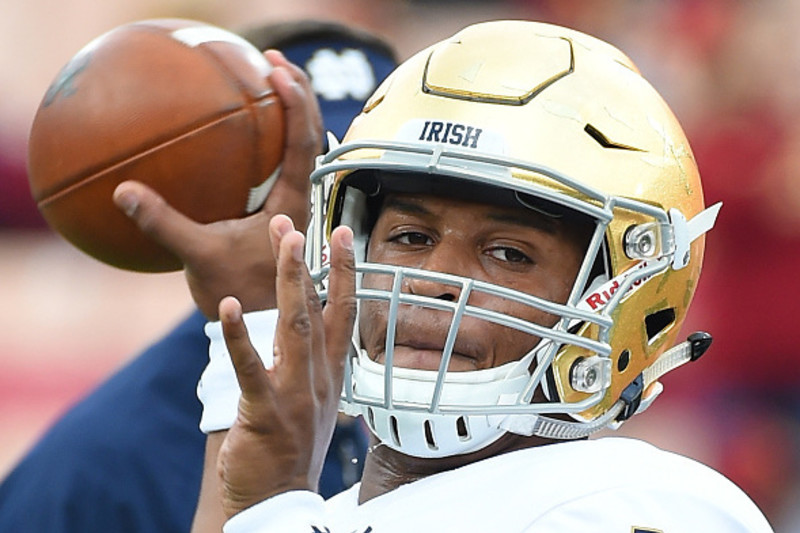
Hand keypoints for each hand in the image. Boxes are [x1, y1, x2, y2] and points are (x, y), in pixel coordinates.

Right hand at [113, 50, 322, 317]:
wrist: (265, 328)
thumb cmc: (241, 295)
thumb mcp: (200, 257)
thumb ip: (165, 223)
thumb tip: (123, 192)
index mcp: (292, 203)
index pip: (303, 141)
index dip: (295, 102)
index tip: (277, 71)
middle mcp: (301, 199)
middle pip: (311, 134)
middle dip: (298, 93)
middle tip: (274, 60)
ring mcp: (295, 207)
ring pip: (302, 150)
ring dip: (291, 113)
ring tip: (272, 81)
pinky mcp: (283, 216)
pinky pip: (285, 167)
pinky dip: (276, 139)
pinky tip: (255, 131)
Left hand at [216, 216, 355, 516]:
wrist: (280, 501)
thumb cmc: (291, 447)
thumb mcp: (312, 399)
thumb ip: (308, 360)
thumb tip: (303, 322)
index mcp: (330, 373)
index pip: (344, 312)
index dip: (346, 272)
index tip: (345, 234)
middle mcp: (319, 378)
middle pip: (318, 309)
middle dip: (309, 262)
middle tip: (296, 223)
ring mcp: (295, 394)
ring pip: (294, 327)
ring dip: (289, 281)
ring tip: (283, 243)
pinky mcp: (265, 412)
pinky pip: (251, 368)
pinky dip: (239, 337)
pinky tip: (228, 308)